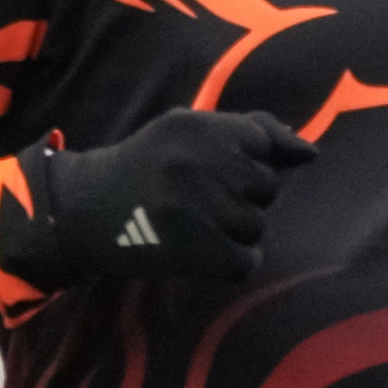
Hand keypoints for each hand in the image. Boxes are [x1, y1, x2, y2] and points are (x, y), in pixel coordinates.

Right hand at [16, 108, 315, 285]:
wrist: (80, 214)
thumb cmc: (144, 168)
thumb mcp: (184, 132)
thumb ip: (246, 131)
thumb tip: (308, 150)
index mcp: (194, 125)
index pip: (263, 142)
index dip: (253, 162)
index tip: (227, 173)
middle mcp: (196, 161)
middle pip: (266, 187)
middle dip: (244, 198)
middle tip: (201, 201)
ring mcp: (193, 206)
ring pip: (256, 226)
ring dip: (236, 232)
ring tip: (197, 225)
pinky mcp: (191, 249)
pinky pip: (245, 261)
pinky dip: (232, 262)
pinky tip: (204, 252)